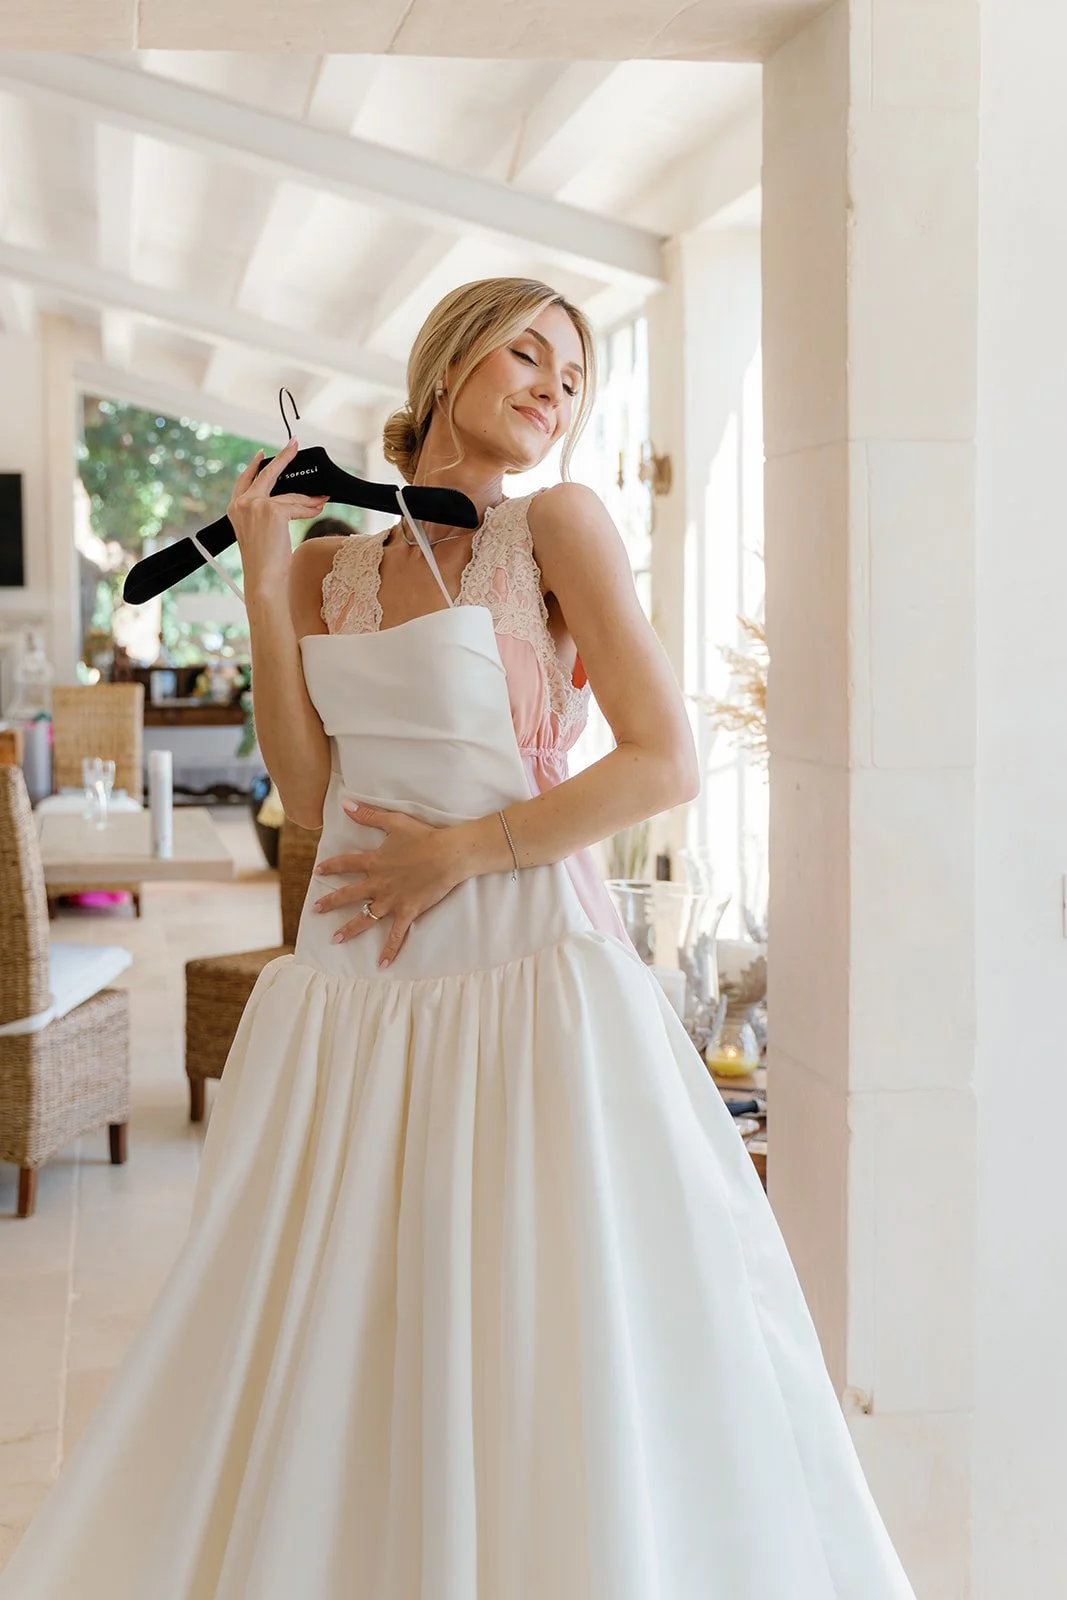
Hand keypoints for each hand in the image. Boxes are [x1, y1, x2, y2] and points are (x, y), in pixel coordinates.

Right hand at [227, 437, 328, 585]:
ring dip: (307, 499)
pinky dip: (309, 508)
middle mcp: (242, 504)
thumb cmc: (264, 562)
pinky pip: (297, 506)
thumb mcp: (262, 532)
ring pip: (289, 496)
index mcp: (235, 509)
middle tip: (294, 444)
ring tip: (320, 500)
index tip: (262, 454)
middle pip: (267, 474)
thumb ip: (270, 513)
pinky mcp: (272, 510)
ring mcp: (256, 505)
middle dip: (283, 458)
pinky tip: (318, 507)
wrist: (263, 578)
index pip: (245, 480)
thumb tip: (299, 500)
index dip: (254, 465)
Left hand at [310, 801, 463, 965]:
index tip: (318, 872)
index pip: (345, 865)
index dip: (330, 868)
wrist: (449, 854)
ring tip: (335, 939)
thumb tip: (346, 805)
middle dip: (330, 903)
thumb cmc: (424, 836)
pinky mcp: (408, 911)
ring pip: (365, 918)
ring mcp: (392, 900)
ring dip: (349, 929)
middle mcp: (378, 884)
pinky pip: (396, 934)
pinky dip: (390, 950)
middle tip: (315, 910)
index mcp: (374, 862)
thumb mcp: (394, 822)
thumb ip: (369, 815)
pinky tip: (382, 964)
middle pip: (348, 895)